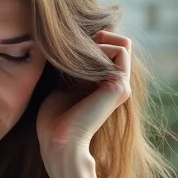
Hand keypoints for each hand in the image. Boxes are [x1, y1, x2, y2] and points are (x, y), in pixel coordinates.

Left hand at [37, 31, 131, 161]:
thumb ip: (71, 69)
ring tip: (79, 51)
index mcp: (105, 85)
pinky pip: (121, 51)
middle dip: (99, 34)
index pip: (111, 48)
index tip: (71, 45)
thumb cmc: (54, 120)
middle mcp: (117, 85)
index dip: (93, 39)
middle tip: (76, 44)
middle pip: (121, 41)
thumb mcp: (63, 86)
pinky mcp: (119, 87)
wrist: (58, 142)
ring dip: (100, 39)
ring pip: (123, 43)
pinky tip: (83, 58)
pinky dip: (102, 45)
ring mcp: (121, 86)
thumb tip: (66, 46)